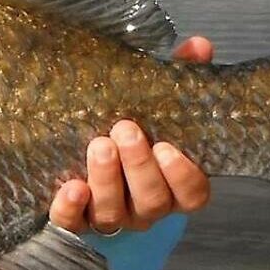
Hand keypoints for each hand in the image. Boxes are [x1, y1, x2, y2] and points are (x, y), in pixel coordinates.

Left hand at [48, 36, 213, 235]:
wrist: (86, 165)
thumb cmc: (133, 132)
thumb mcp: (157, 106)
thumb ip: (179, 78)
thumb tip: (198, 46)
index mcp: (172, 186)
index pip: (192, 195)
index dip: (183, 176)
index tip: (168, 147)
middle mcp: (145, 207)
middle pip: (152, 201)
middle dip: (140, 167)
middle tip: (125, 130)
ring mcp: (110, 217)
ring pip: (114, 212)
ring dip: (108, 179)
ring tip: (99, 144)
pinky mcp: (74, 221)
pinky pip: (72, 224)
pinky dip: (71, 208)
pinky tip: (72, 186)